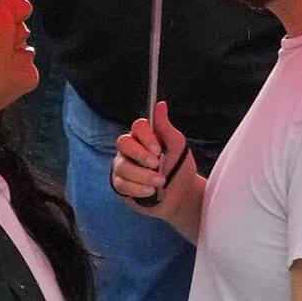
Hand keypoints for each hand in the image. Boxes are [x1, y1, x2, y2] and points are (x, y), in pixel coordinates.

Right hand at [114, 98, 205, 231]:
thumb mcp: (177, 146)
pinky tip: (150, 192)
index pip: (137, 126)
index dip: (146, 137)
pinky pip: (121, 184)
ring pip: (122, 166)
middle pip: (122, 143)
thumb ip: (166, 126)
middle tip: (156, 164)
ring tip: (160, 182)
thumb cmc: (179, 168)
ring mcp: (123, 167)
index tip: (158, 149)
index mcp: (144, 137)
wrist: (181, 196)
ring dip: (143, 176)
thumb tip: (161, 104)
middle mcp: (130, 150)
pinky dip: (138, 189)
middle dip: (140, 155)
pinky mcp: (120, 185)